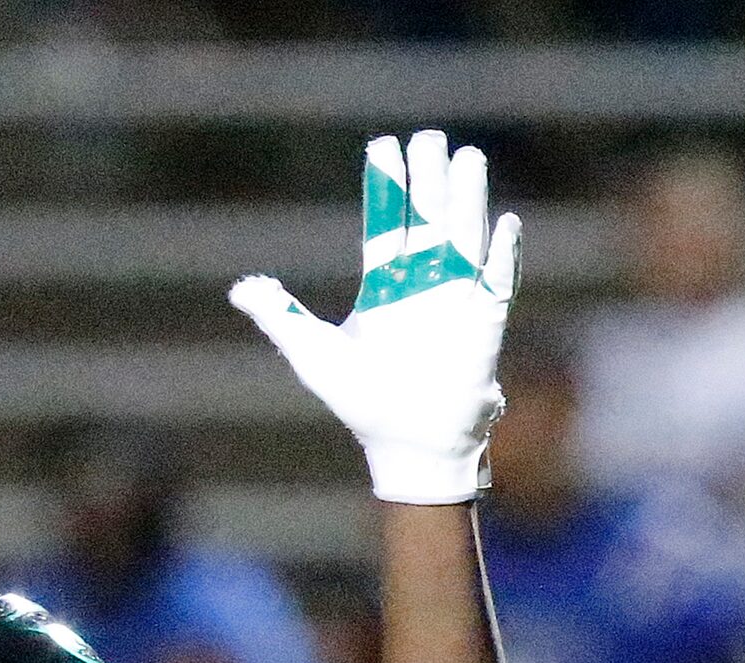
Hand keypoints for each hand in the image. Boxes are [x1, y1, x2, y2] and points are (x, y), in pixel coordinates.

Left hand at [231, 130, 520, 505]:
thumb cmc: (362, 401)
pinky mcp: (484, 323)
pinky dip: (501, 256)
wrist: (406, 443)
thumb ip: (281, 316)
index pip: (387, 222)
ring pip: (463, 236)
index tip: (384, 145)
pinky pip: (497, 282)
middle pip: (428, 217)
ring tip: (466, 158)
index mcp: (385, 285)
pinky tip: (503, 225)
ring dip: (465, 199)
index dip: (387, 185)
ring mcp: (456, 299)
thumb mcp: (312, 354)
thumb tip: (240, 288)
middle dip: (429, 178)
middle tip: (430, 137)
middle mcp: (423, 283)